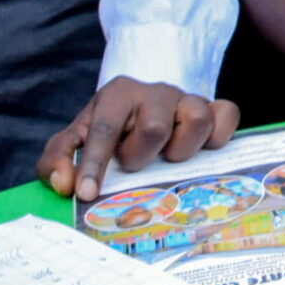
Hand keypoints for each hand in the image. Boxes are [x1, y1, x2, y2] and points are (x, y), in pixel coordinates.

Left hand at [41, 77, 241, 203]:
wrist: (143, 105)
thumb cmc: (108, 129)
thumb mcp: (74, 140)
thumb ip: (57, 160)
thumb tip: (65, 185)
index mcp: (117, 94)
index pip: (104, 128)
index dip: (93, 164)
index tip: (87, 194)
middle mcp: (155, 91)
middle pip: (154, 127)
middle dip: (140, 156)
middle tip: (134, 164)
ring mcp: (188, 98)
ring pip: (196, 118)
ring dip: (181, 149)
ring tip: (168, 158)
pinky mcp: (215, 107)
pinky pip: (227, 114)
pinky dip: (218, 135)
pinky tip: (204, 149)